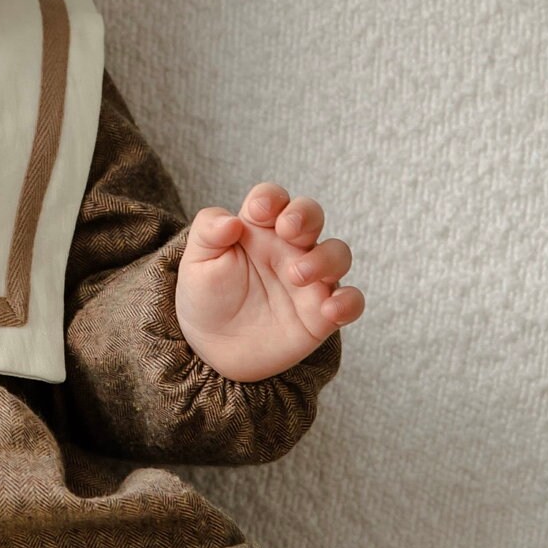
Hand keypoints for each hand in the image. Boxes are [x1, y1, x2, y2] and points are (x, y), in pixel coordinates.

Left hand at [175, 183, 360, 377]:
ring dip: (325, 258)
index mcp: (258, 229)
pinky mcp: (321, 314)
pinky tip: (330, 310)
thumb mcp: (197, 263)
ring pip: (338, 254)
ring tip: (298, 275)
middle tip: (288, 230)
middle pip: (312, 216)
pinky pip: (350, 301)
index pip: (273, 199)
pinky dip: (348, 302)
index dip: (270, 198)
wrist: (213, 348)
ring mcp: (309, 280)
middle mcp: (289, 248)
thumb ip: (208, 233)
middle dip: (305, 215)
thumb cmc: (207, 297)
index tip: (257, 211)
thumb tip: (230, 221)